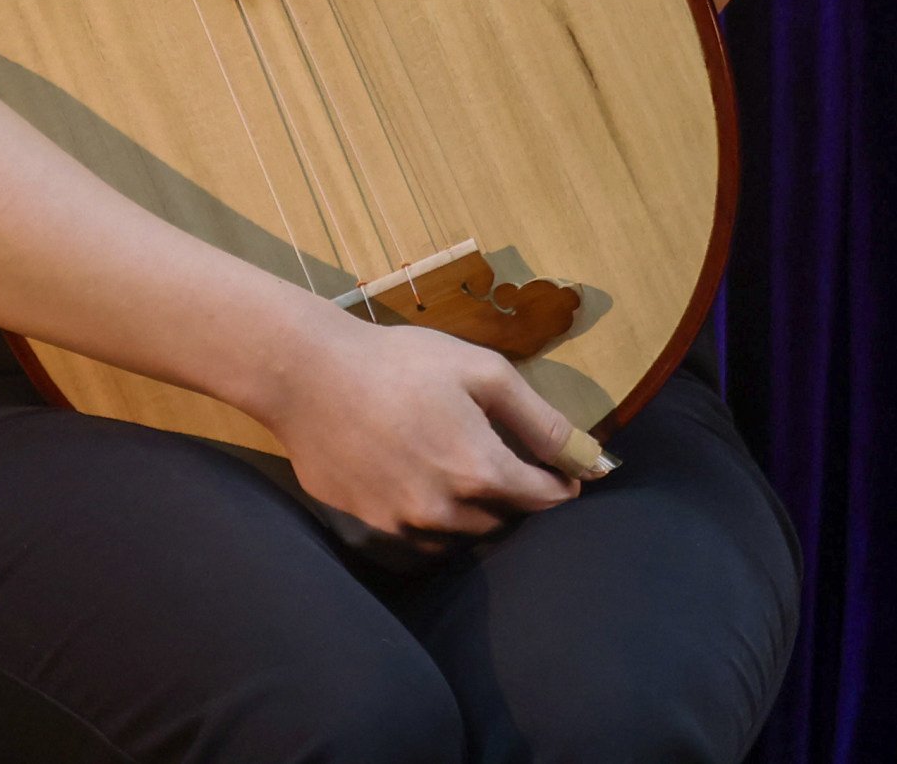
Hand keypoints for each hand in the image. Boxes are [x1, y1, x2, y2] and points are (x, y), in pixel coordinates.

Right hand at [261, 315, 586, 536]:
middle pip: (504, 520)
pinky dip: (432, 516)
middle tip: (503, 458)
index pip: (545, 499)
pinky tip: (417, 477)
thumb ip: (540, 419)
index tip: (562, 470)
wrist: (306, 374)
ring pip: (462, 533)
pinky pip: (419, 535)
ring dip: (474, 510)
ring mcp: (404, 525)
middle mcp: (446, 512)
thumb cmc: (399, 362)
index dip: (560, 483)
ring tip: (459, 467)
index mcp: (480, 471)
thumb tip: (591, 458)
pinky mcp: (370, 526)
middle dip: (515, 495)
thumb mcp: (481, 372)